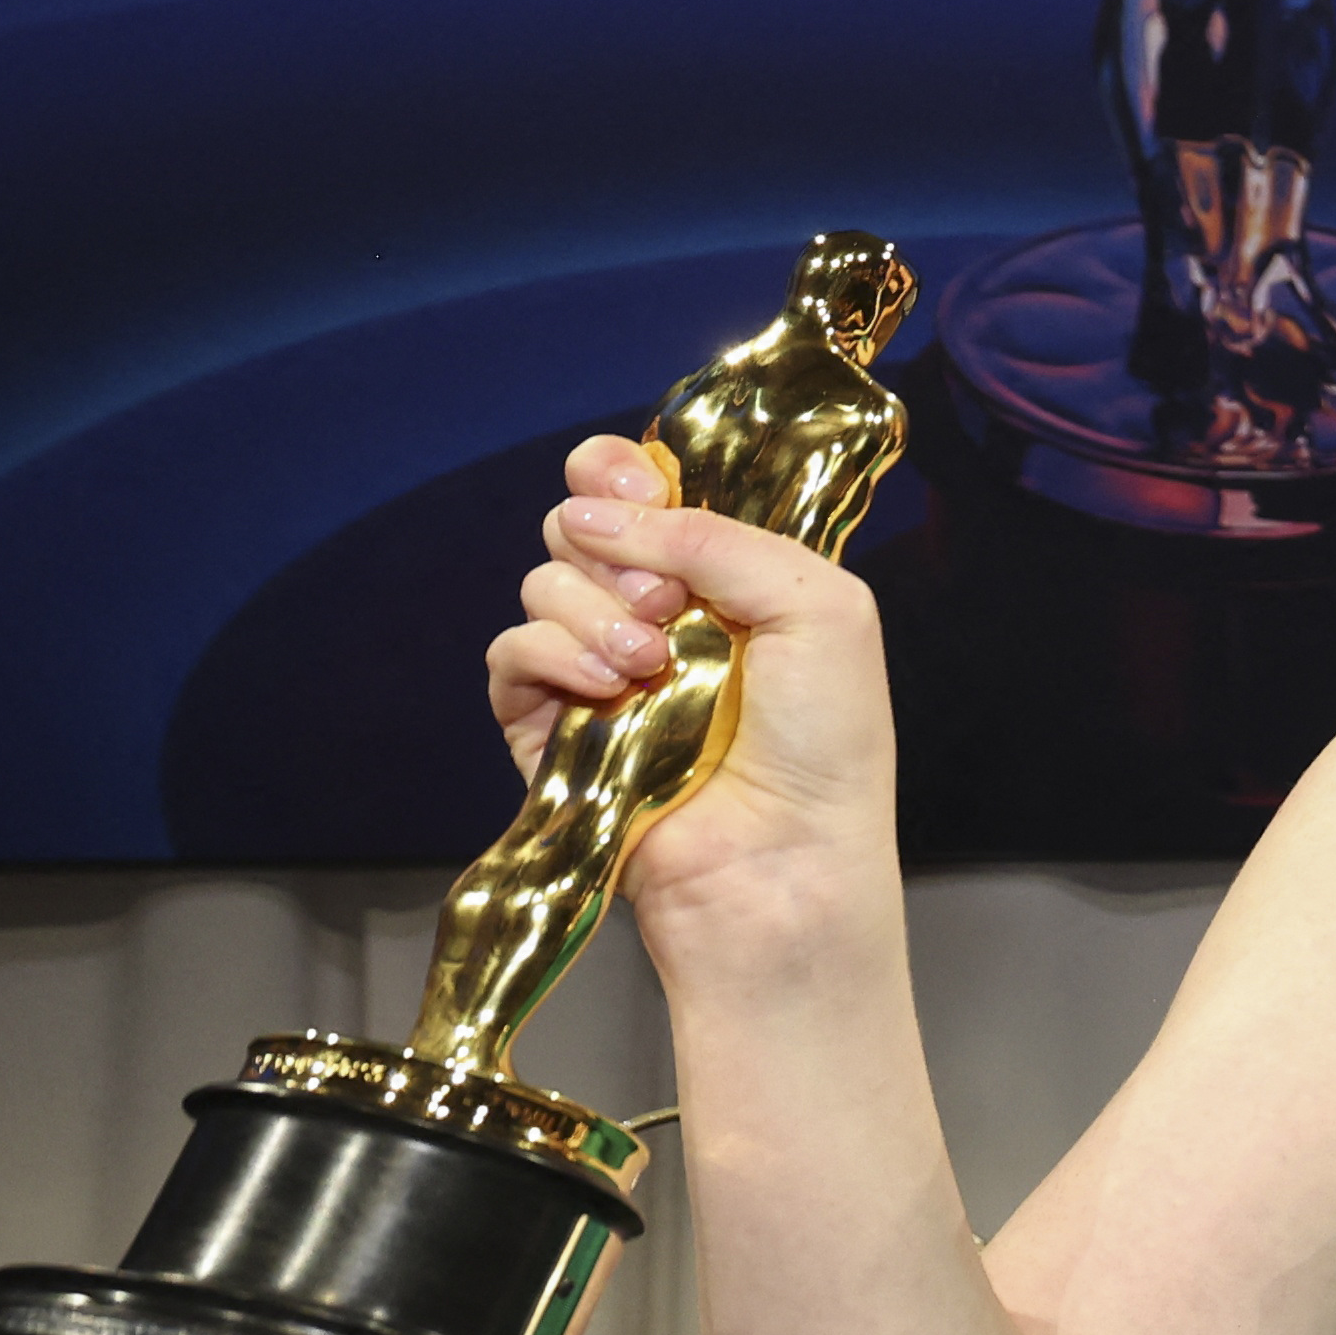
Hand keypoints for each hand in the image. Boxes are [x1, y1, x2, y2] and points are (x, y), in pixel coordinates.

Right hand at [480, 434, 901, 935]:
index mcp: (725, 577)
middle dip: (610, 537)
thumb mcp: (819, 606)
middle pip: (581, 522)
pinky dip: (549, 653)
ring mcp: (600, 669)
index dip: (623, 472)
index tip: (637, 482)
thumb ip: (722, 537)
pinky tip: (605, 684)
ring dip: (591, 605)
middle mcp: (659, 615)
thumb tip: (603, 513)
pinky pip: (510, 652)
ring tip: (650, 661)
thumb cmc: (825, 744)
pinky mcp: (549, 727)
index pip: (644, 491)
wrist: (785, 862)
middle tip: (665, 595)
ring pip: (545, 580)